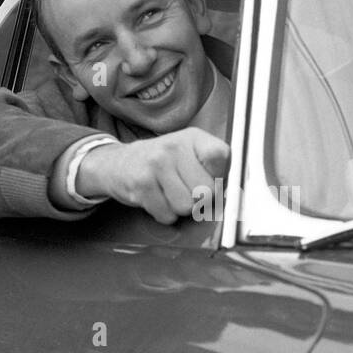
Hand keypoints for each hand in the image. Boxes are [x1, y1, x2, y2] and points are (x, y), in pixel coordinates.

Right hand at [79, 129, 230, 222]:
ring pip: (187, 206)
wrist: (119, 163)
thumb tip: (233, 198)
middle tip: (183, 187)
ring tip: (168, 192)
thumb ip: (215, 169)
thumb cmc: (163, 163)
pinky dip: (163, 214)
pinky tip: (156, 198)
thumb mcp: (190, 154)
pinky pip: (167, 215)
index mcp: (193, 137)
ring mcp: (156, 164)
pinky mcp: (141, 184)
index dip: (218, 176)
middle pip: (206, 191)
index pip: (221, 157)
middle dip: (197, 198)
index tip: (207, 176)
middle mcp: (174, 146)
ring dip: (179, 207)